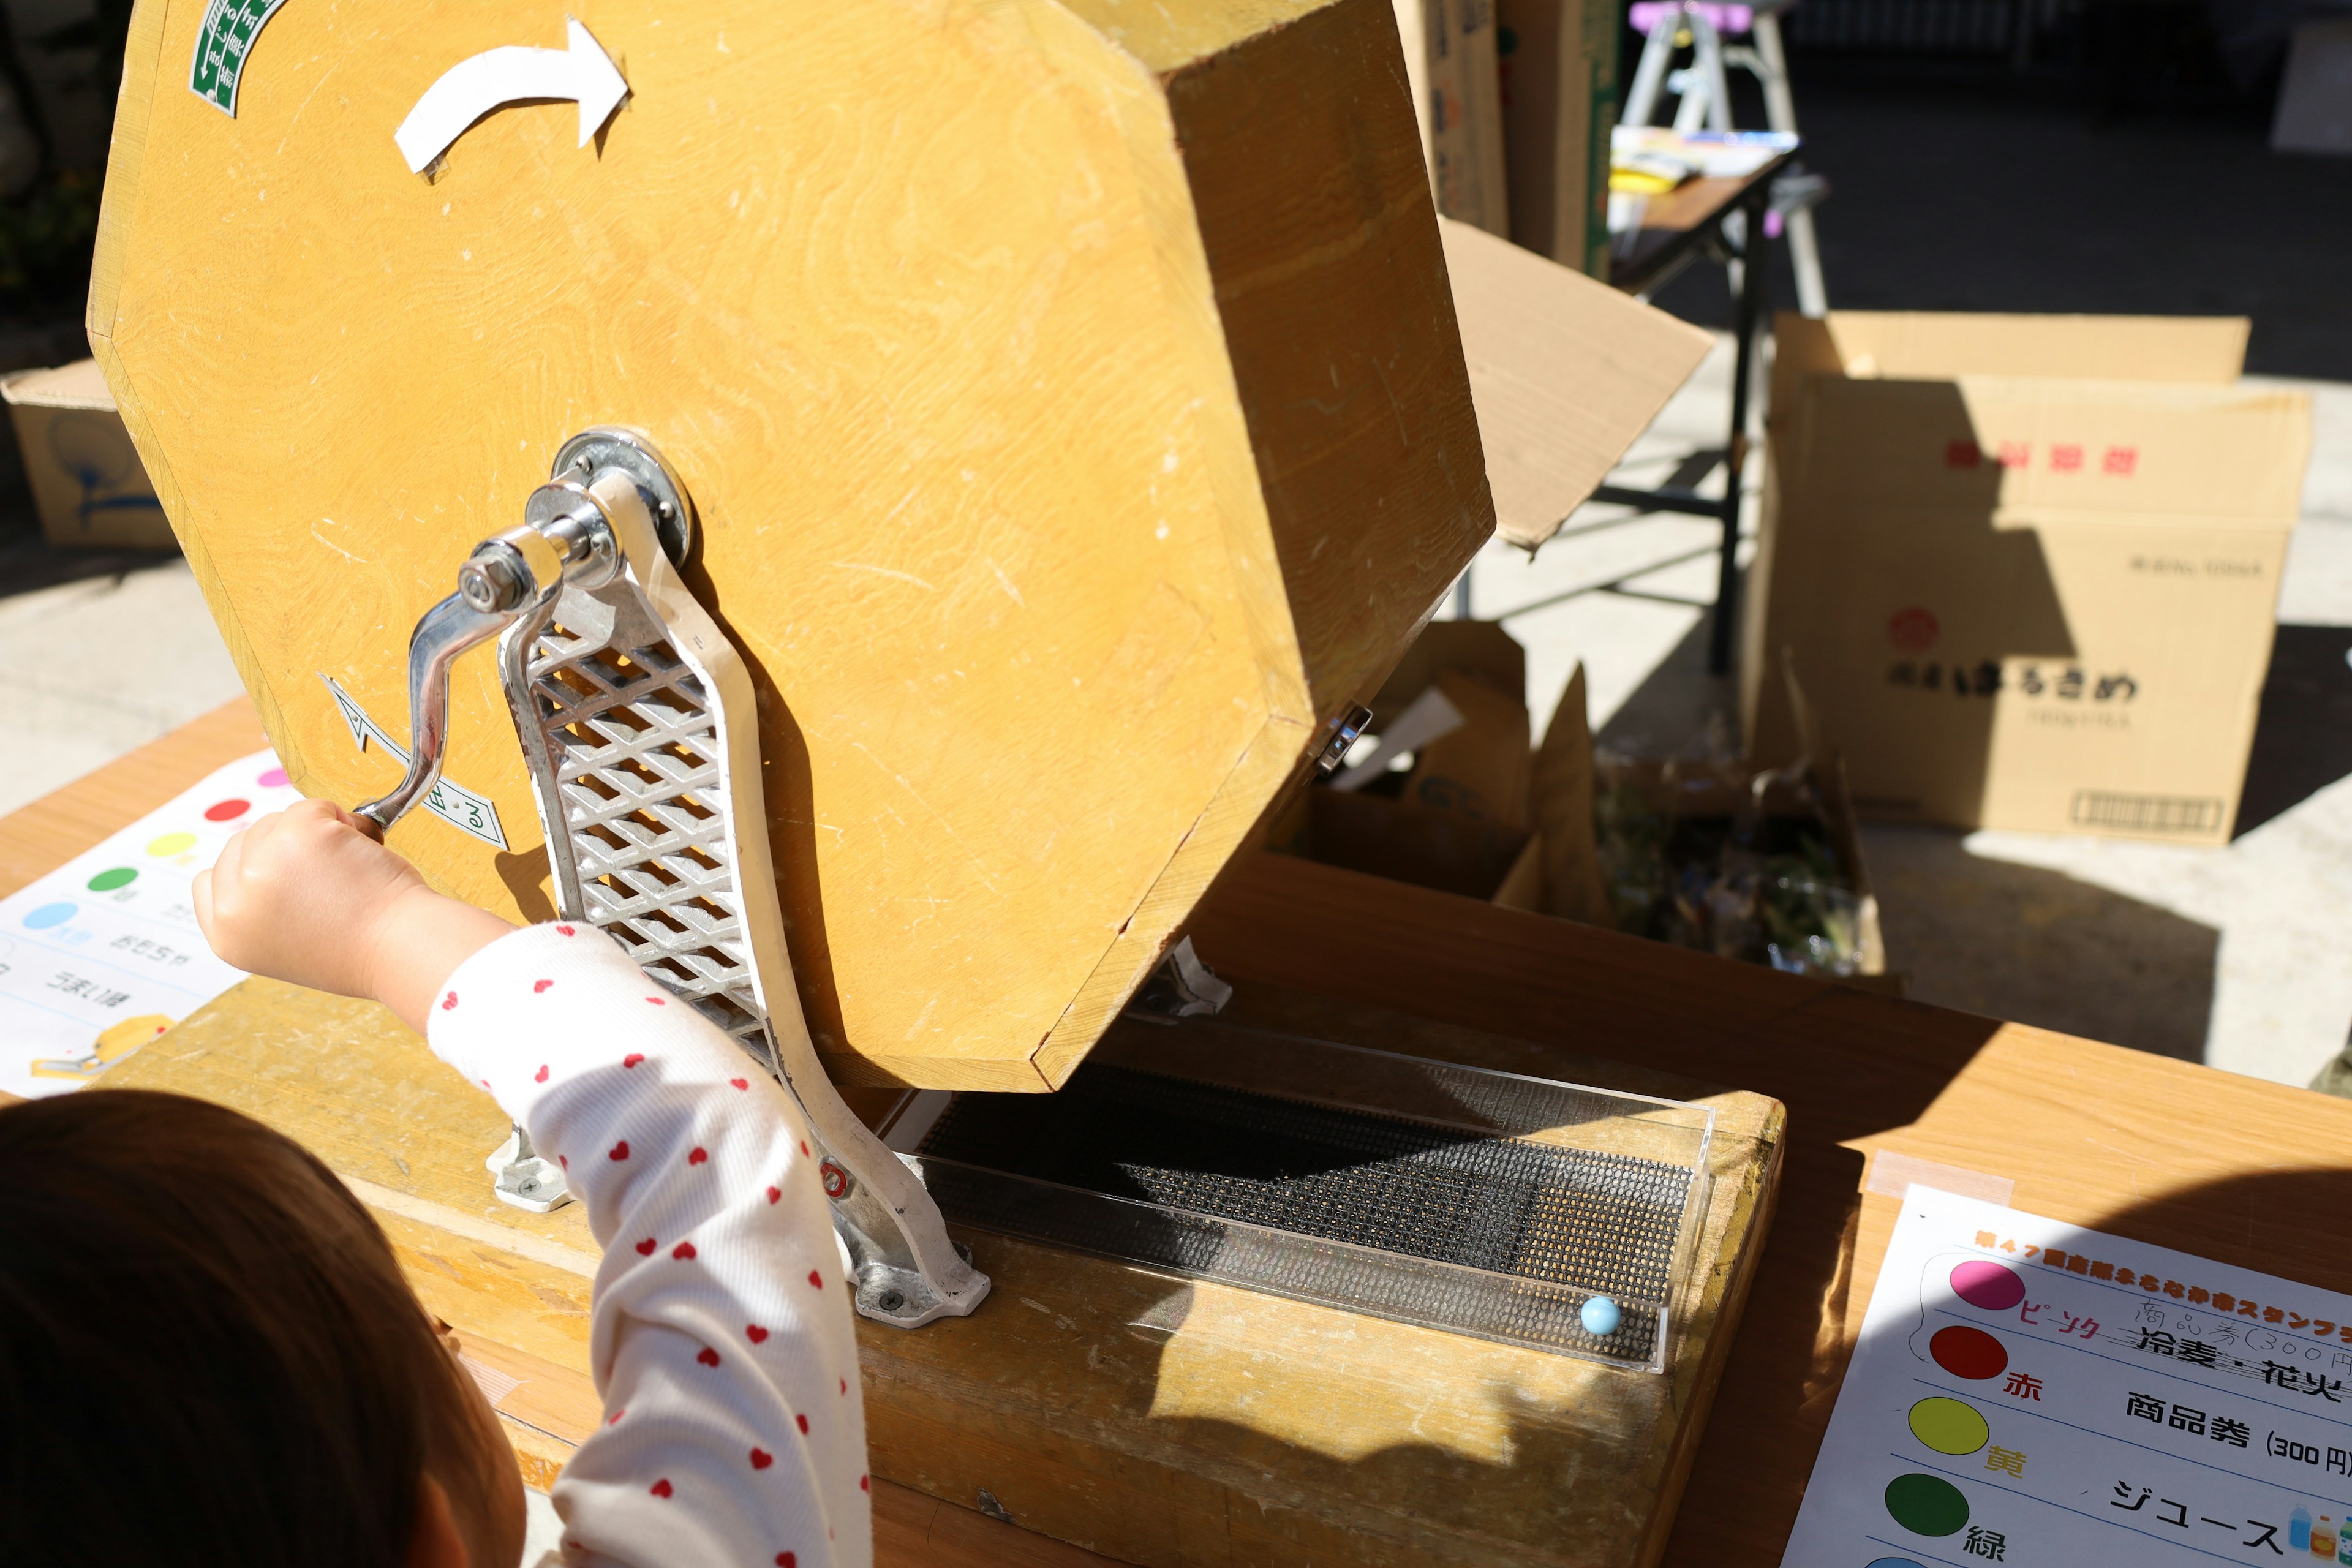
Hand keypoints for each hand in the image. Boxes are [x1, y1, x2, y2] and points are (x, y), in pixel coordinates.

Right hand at [194, 798, 514, 1033]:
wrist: (403, 950)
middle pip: (243, 842)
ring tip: (349, 875)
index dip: (246, 868)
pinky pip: (312, 807)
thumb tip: (270, 863)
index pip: (208, 880)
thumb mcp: (288, 945)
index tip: (279, 871)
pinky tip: (361, 856)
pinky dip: (342, 822)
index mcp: (227, 936)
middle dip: (285, 847)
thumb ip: (264, 908)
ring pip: (278, 821)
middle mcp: (233, 904)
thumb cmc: (365, 950)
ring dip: (317, 834)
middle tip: (331, 878)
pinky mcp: (295, 836)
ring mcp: (260, 867)